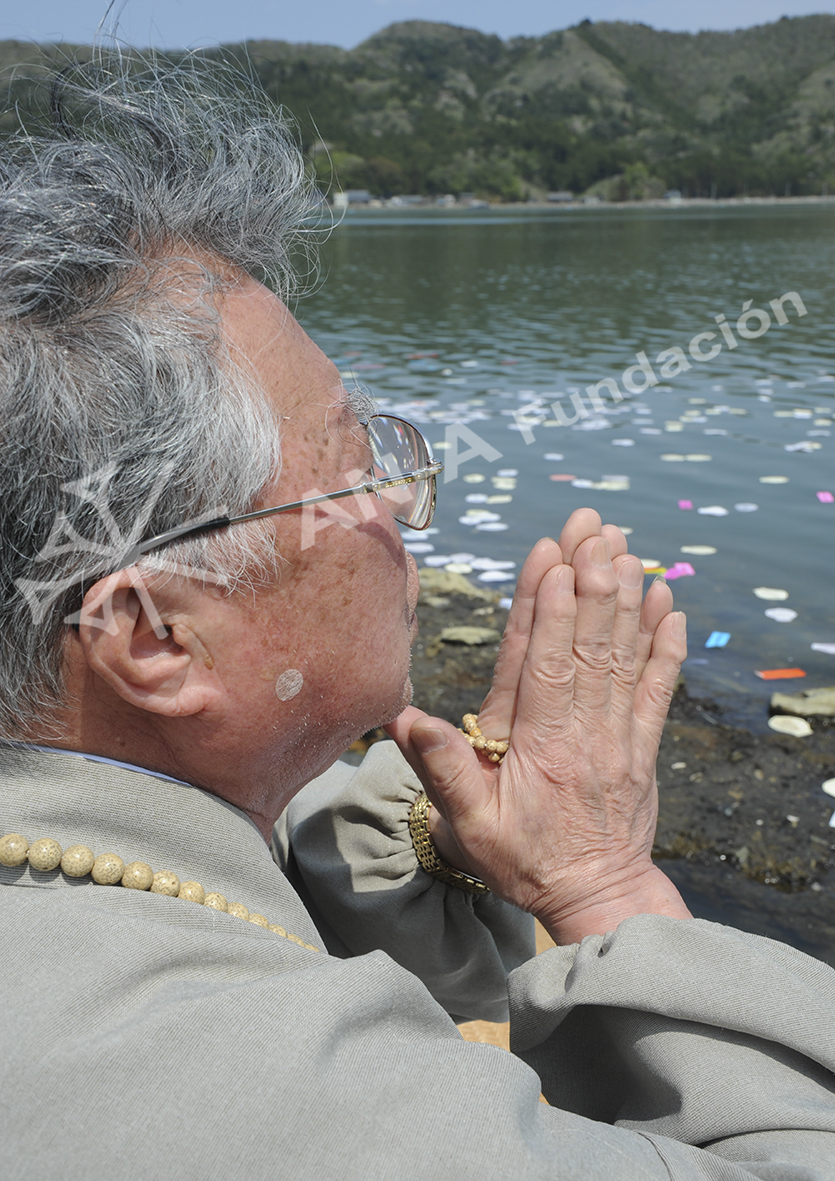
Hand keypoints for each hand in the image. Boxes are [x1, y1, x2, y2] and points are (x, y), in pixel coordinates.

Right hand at [385, 509, 690, 944]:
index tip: (555, 562)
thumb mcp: (468, 828)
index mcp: (539, 747)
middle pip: (587, 647)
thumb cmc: (524, 860)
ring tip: (625, 548)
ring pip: (624, 658)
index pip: (543, 667)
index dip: (547, 612)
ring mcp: (620, 737)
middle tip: (593, 529)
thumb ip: (442, 770)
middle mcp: (583, 733)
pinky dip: (664, 645)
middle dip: (590, 583)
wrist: (597, 897)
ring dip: (625, 600)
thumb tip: (405, 718)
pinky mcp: (644, 746)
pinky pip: (659, 688)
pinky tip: (668, 603)